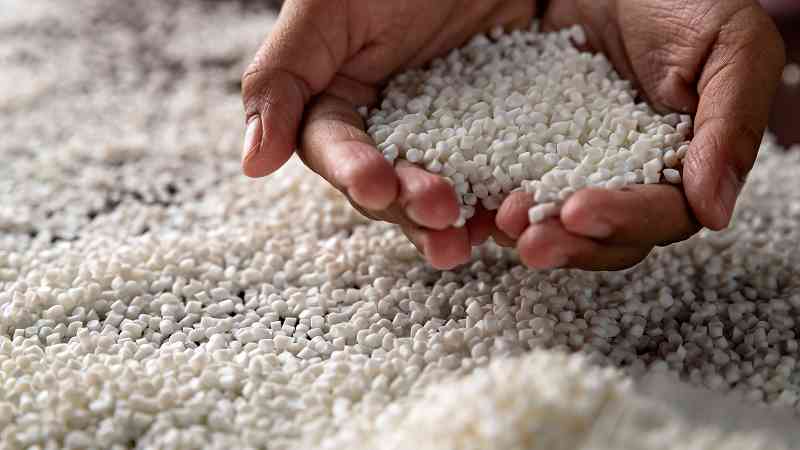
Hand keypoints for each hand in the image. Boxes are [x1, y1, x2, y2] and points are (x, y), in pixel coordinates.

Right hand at [240, 0, 532, 268]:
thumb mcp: (327, 6)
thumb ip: (283, 76)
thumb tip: (252, 163)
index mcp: (339, 101)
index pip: (335, 148)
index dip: (352, 170)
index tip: (374, 184)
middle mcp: (388, 126)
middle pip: (389, 185)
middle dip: (409, 205)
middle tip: (439, 215)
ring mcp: (444, 132)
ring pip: (443, 190)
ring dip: (456, 220)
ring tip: (473, 237)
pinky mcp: (497, 129)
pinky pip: (499, 171)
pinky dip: (504, 195)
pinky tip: (516, 213)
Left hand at [495, 0, 784, 269]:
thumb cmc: (684, 0)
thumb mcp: (729, 47)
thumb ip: (731, 126)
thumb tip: (715, 213)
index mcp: (684, 163)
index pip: (661, 215)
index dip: (622, 221)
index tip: (580, 212)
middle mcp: (630, 173)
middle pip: (605, 234)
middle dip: (569, 241)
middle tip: (530, 241)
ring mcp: (579, 162)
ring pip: (557, 219)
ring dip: (529, 229)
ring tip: (499, 223)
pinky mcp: (535, 144)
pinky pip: (514, 180)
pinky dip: (497, 197)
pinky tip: (478, 202)